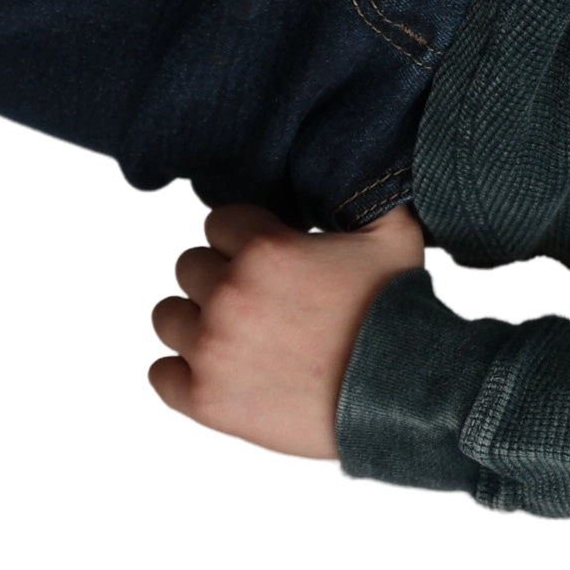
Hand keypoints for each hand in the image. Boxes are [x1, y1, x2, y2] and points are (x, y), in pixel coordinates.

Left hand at [142, 202, 432, 465]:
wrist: (410, 398)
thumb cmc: (404, 318)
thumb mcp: (396, 237)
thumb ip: (367, 194)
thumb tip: (356, 170)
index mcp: (266, 248)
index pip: (217, 222)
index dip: (243, 238)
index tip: (264, 259)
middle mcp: (229, 294)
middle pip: (188, 267)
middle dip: (218, 278)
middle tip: (256, 302)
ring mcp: (212, 349)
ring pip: (166, 317)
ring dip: (194, 322)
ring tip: (232, 337)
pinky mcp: (206, 399)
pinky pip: (159, 375)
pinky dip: (179, 373)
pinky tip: (214, 372)